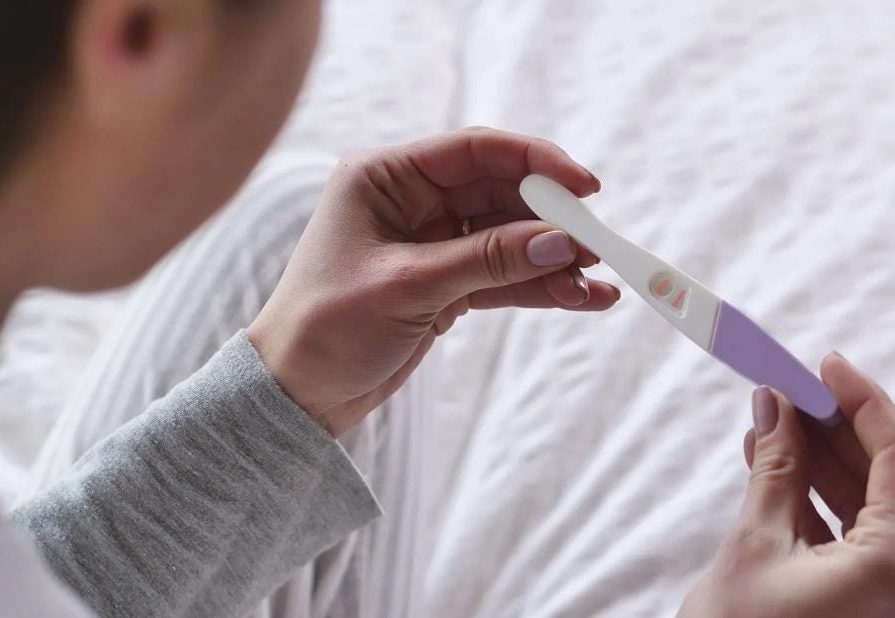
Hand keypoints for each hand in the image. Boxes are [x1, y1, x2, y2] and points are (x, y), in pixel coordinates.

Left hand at [248, 127, 618, 435]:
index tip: (586, 187)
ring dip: (552, 261)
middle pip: (500, 195)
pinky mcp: (444, 284)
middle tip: (598, 246)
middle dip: (551, 221)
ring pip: (508, 239)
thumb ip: (487, 260)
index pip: (475, 152)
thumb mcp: (409, 286)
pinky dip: (537, 287)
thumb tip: (560, 241)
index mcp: (385, 177)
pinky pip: (502, 276)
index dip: (536, 163)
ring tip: (598, 285)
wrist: (296, 395)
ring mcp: (430, 243)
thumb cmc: (327, 327)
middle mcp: (410, 201)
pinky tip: (580, 298)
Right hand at [678, 354, 894, 617]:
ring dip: (821, 460)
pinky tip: (774, 465)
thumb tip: (775, 404)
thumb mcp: (754, 544)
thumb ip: (774, 466)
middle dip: (836, 426)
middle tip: (791, 383)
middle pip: (888, 480)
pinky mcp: (870, 610)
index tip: (825, 362)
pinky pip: (853, 540)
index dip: (862, 401)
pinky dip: (817, 500)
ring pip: (869, 508)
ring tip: (772, 418)